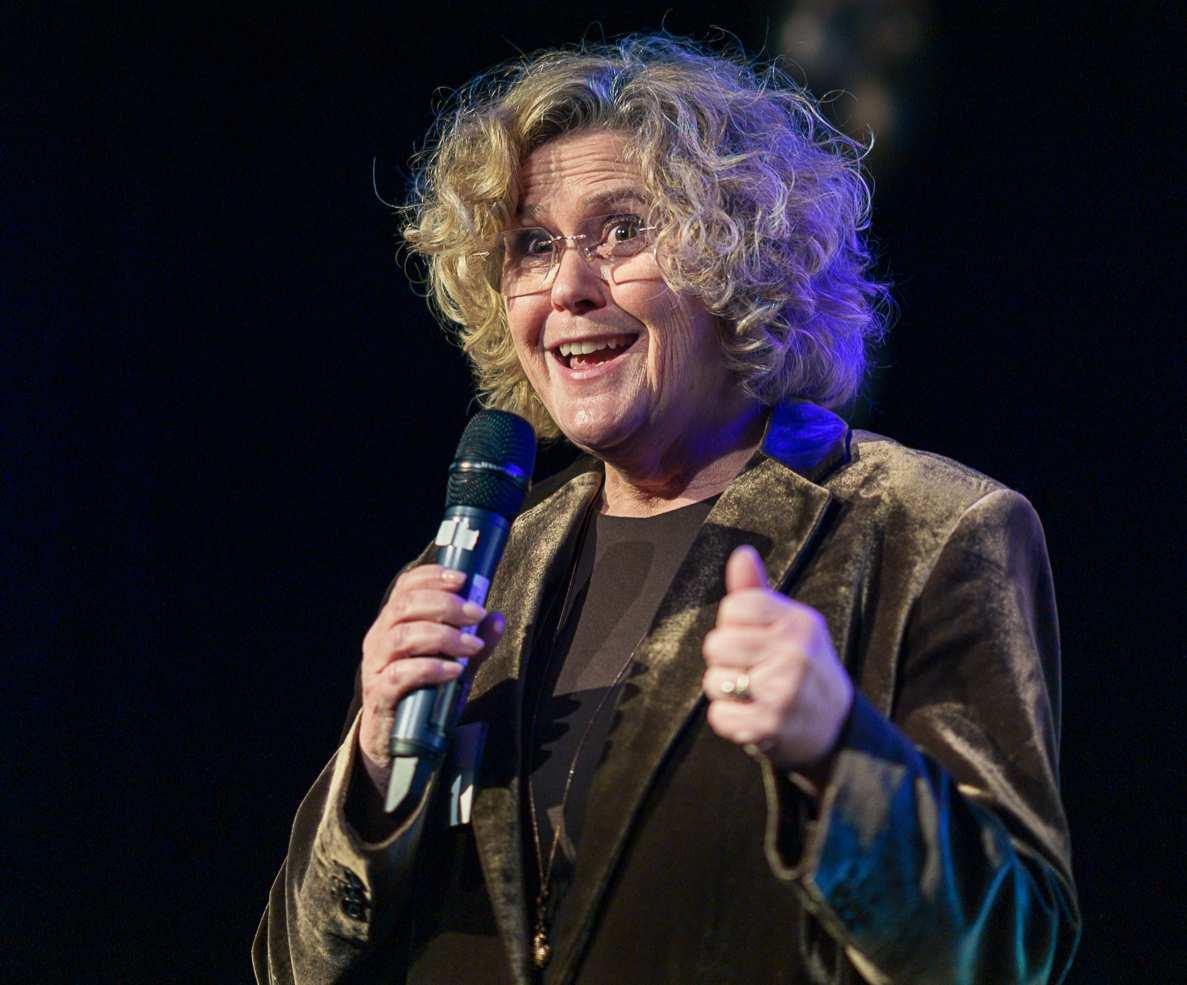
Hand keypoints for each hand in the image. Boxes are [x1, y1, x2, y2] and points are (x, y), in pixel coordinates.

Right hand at [357, 564, 503, 794]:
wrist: (396, 743)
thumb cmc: (423, 695)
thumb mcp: (454, 663)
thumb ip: (474, 642)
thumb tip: (497, 618)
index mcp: (393, 623)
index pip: (406, 587)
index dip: (432, 577)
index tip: (463, 579)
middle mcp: (380, 639)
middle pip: (404, 606)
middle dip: (445, 605)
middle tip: (476, 614)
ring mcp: (376, 667)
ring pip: (402, 636)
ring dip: (442, 636)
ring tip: (471, 646)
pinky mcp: (380, 695)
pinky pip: (401, 674)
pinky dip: (430, 668)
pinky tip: (453, 670)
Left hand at [702, 546, 852, 784]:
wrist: (836, 727)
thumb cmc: (804, 667)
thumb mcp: (790, 626)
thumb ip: (758, 592)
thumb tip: (741, 554)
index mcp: (799, 623)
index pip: (734, 606)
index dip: (734, 623)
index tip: (754, 637)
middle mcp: (794, 654)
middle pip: (716, 643)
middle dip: (726, 658)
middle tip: (752, 668)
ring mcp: (782, 692)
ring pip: (714, 680)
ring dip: (725, 690)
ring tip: (753, 692)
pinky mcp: (768, 726)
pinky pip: (718, 715)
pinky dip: (729, 718)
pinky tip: (751, 714)